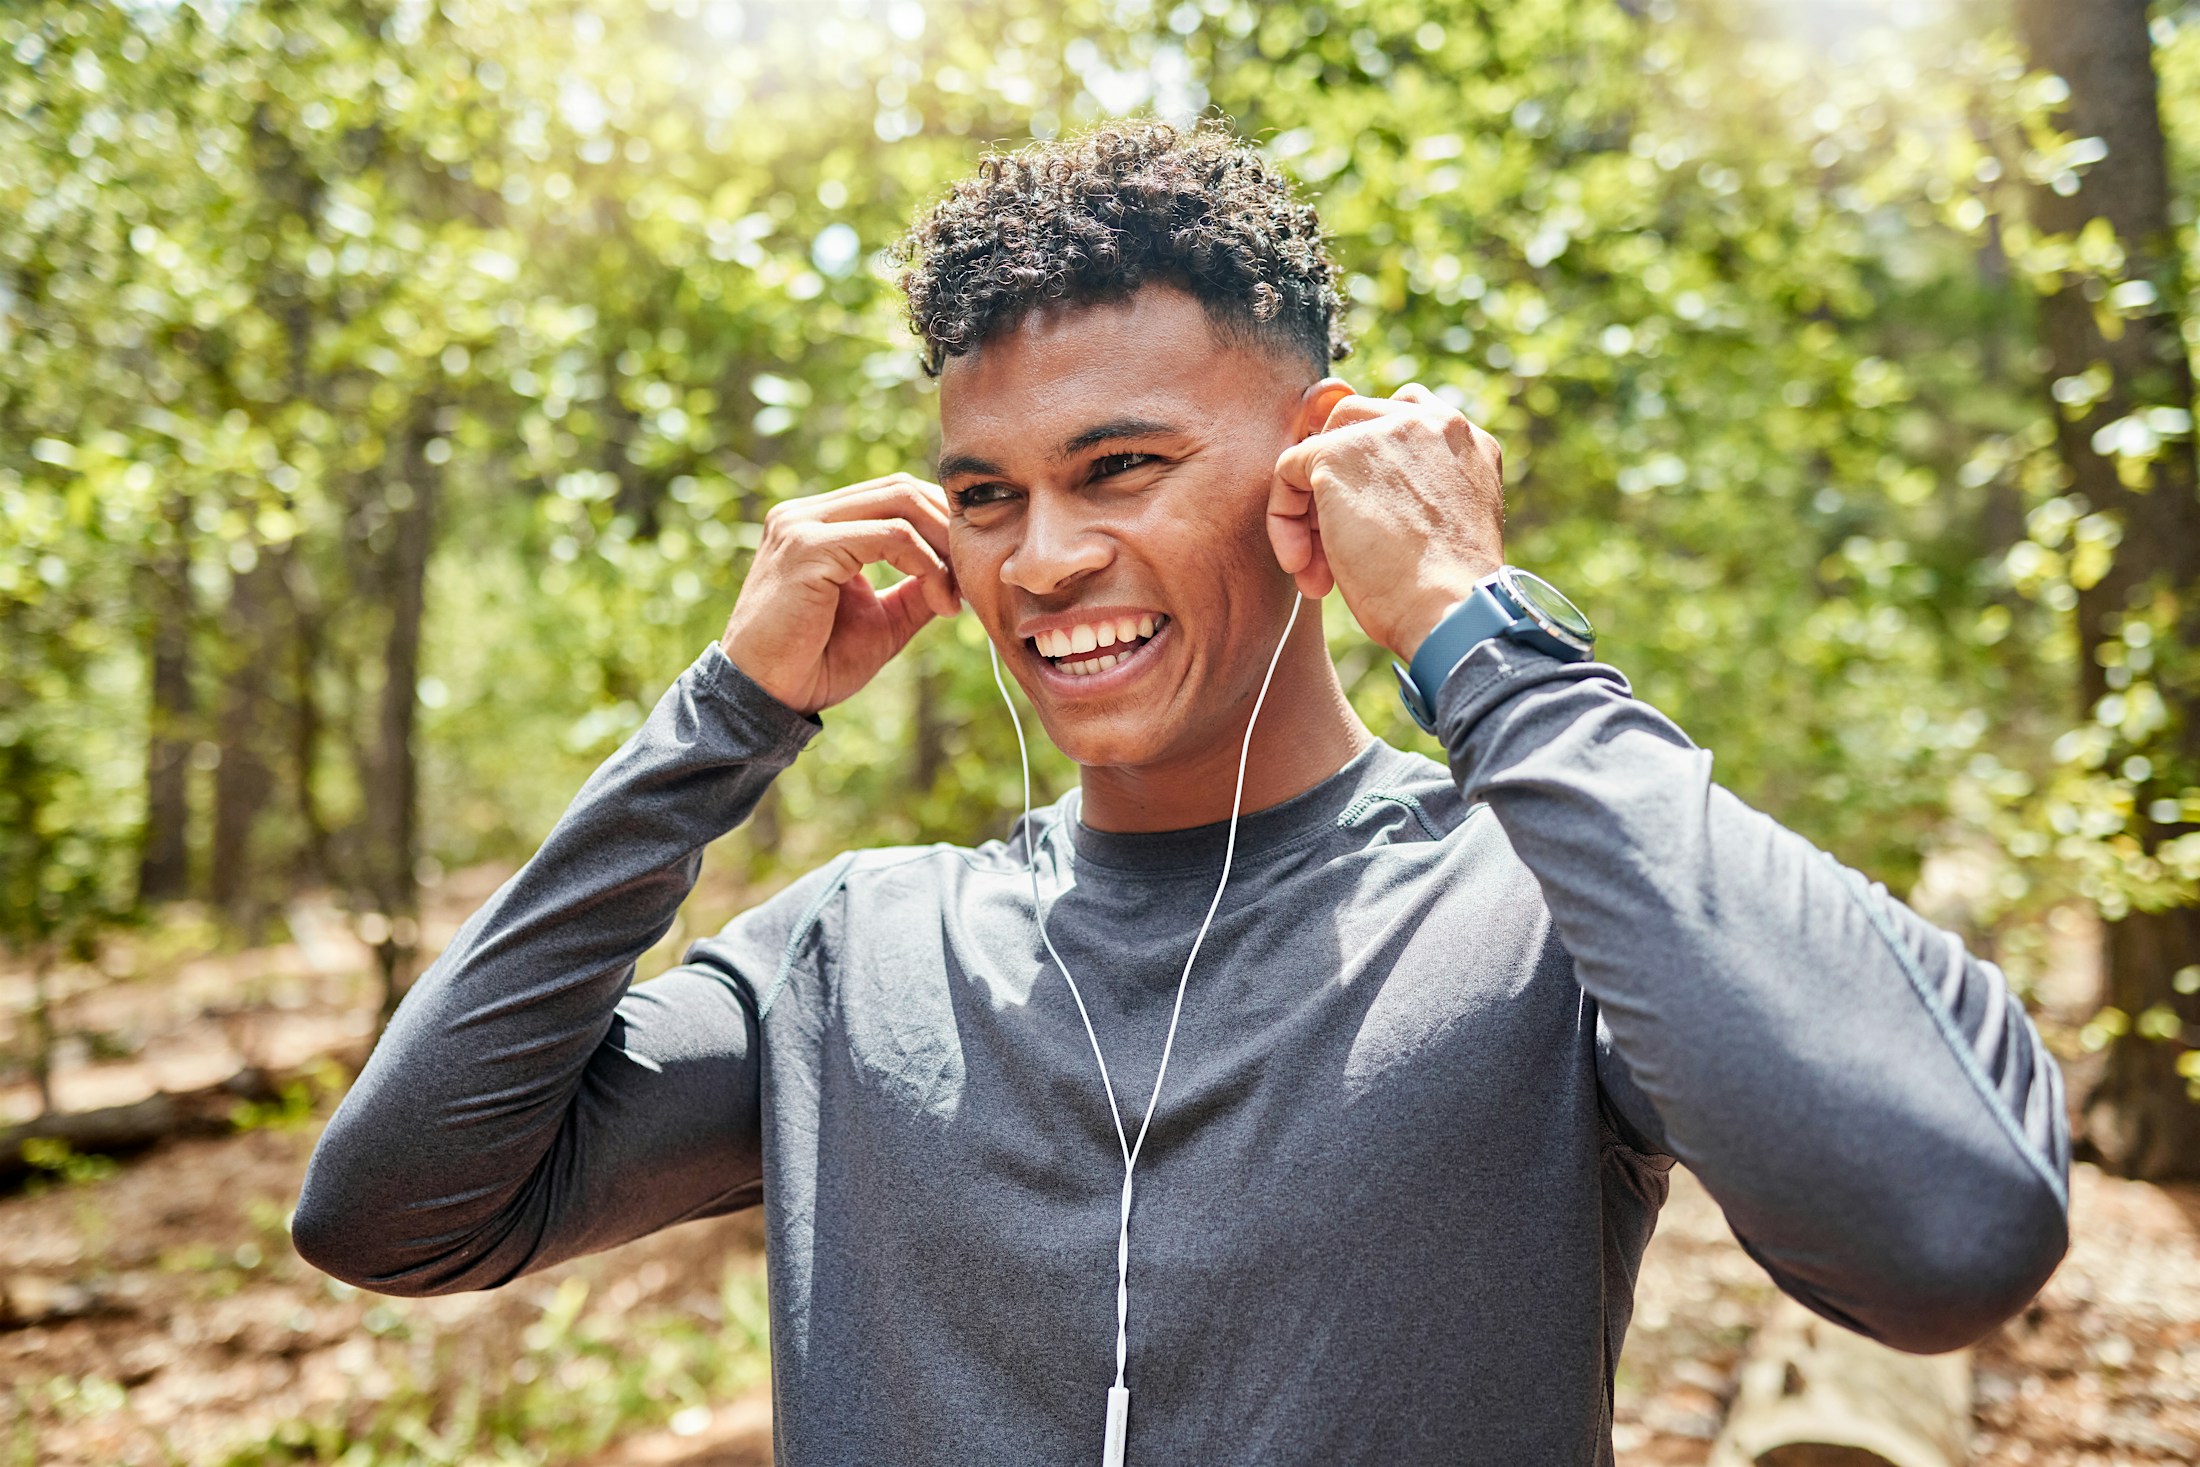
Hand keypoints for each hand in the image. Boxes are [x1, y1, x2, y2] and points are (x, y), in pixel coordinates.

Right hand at [719, 473, 959, 713]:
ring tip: (954, 593)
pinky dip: (926, 564)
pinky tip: (938, 599)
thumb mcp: (881, 620)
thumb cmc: (814, 664)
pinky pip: (890, 535)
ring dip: (942, 545)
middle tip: (971, 576)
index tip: (964, 575)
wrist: (765, 697)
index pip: (893, 495)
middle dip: (947, 527)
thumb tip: (959, 572)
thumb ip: (915, 589)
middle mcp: (805, 514)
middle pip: (900, 487)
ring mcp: (802, 525)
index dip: (939, 525)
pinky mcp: (808, 547)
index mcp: (817, 523)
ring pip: (900, 502)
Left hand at [1267, 383, 1504, 659]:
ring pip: (1321, 449)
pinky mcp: (1337, 453)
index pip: (1402, 418)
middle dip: (1337, 483)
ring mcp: (1384, 431)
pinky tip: (1300, 566)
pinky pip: (1288, 471)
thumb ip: (1414, 490)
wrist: (1450, 609)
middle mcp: (1431, 422)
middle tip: (1335, 547)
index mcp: (1466, 439)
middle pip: (1354, 425)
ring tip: (1318, 569)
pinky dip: (1284, 519)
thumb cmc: (1446, 592)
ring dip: (1310, 508)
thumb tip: (1358, 492)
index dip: (1370, 461)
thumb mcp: (1443, 524)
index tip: (1362, 514)